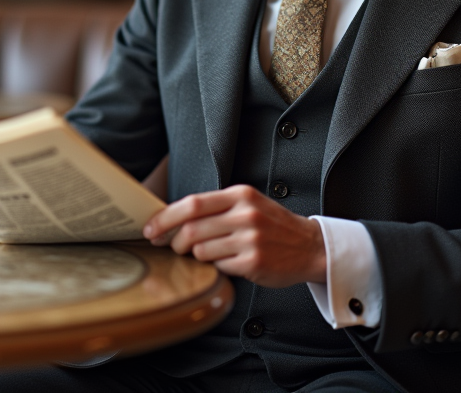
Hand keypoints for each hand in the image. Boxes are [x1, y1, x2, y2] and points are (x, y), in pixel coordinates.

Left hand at [141, 184, 325, 287]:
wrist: (310, 246)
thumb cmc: (272, 226)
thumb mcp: (248, 205)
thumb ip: (216, 208)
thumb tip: (172, 219)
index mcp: (240, 195)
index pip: (192, 204)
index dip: (165, 217)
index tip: (151, 228)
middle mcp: (245, 214)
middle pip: (191, 229)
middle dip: (174, 241)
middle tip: (172, 246)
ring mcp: (251, 239)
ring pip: (201, 250)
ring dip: (195, 256)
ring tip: (205, 254)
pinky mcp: (254, 262)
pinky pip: (218, 266)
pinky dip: (215, 266)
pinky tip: (227, 262)